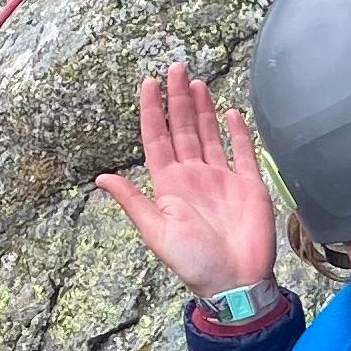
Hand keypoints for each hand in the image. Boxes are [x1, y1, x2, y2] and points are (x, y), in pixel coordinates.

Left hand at [95, 66, 278, 300]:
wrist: (236, 282)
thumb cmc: (195, 262)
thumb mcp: (156, 232)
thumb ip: (133, 201)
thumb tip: (100, 179)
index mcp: (169, 185)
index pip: (157, 138)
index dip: (152, 111)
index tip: (148, 83)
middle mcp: (194, 176)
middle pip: (183, 129)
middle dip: (178, 99)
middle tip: (176, 67)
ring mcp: (222, 179)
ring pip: (209, 135)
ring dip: (203, 109)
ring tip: (196, 83)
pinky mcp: (249, 186)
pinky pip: (242, 152)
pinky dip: (237, 132)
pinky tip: (230, 112)